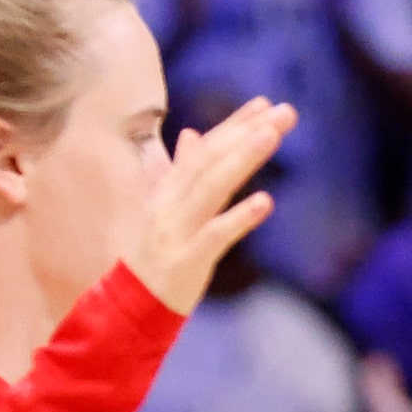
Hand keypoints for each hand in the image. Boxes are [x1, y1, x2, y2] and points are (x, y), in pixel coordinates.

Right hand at [123, 97, 297, 313]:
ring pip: (212, 188)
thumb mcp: (166, 210)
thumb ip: (182, 173)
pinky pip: (215, 235)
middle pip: (212, 160)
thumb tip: (192, 134)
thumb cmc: (153, 259)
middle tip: (284, 111)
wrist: (127, 308)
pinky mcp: (186, 260)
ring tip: (271, 136)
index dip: (234, 125)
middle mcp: (171, 203)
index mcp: (168, 191)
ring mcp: (177, 230)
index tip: (264, 103)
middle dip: (247, 132)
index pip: (205, 150)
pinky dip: (239, 217)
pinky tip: (265, 202)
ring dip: (242, 159)